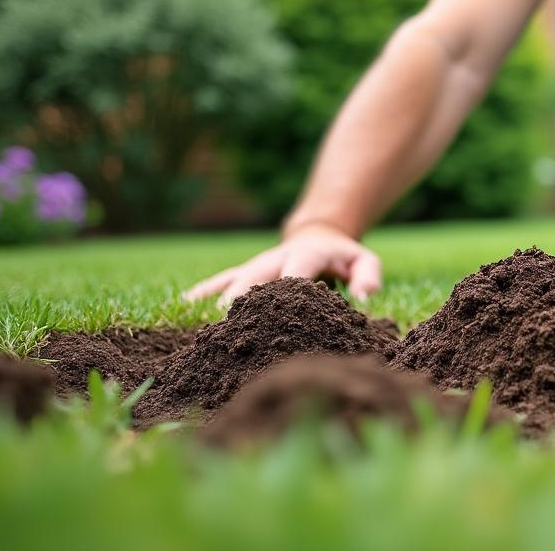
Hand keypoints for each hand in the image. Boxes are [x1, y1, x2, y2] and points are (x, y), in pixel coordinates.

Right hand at [182, 223, 382, 308]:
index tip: (276, 309)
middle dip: (244, 296)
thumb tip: (364, 298)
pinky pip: (223, 279)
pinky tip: (187, 303)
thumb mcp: (364, 260)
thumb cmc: (344, 256)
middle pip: (258, 276)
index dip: (286, 287)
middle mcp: (277, 258)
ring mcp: (259, 264)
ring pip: (236, 279)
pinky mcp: (247, 271)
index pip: (295, 271)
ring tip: (205, 319)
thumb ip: (368, 275)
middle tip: (230, 319)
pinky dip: (205, 290)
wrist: (319, 235)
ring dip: (221, 297)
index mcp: (307, 255)